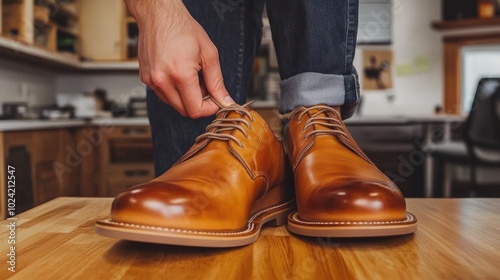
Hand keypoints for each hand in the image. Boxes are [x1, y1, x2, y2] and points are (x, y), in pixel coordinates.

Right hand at [126, 0, 234, 117]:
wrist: (158, 15)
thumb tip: (225, 100)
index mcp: (180, 74)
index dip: (209, 108)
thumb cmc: (182, 28)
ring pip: (173, 104)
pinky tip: (179, 75)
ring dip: (185, 98)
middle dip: (198, 103)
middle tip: (205, 87)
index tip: (215, 101)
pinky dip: (174, 91)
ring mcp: (151, 80)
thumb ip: (217, 82)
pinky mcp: (145, 78)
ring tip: (192, 77)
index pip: (195, 109)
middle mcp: (162, 80)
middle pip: (184, 110)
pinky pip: (163, 95)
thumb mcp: (208, 54)